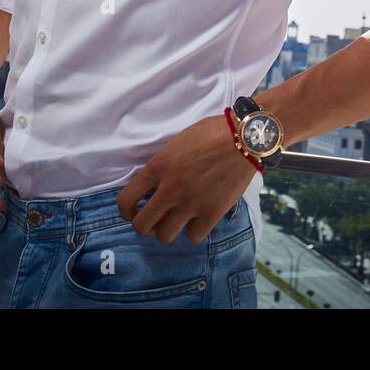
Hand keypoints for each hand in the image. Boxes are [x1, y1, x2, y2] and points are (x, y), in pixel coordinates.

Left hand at [116, 113, 254, 243]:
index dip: (125, 212)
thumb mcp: (176, 143)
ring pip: (164, 236)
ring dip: (167, 230)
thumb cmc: (211, 133)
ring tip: (176, 220)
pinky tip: (198, 219)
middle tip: (154, 219)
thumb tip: (148, 183)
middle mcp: (170, 189)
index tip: (132, 212)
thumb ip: (160, 164)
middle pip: (142, 225)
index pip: (125, 201)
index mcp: (158, 167)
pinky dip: (193, 231)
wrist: (244, 138)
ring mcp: (190, 203)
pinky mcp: (212, 213)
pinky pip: (193, 236)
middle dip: (144, 225)